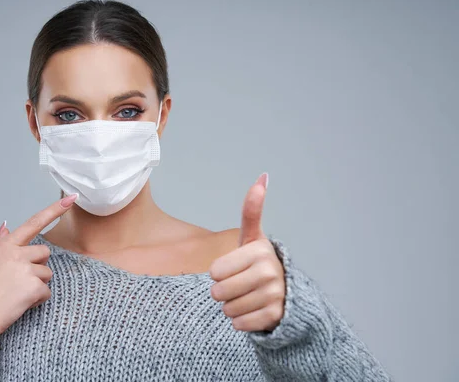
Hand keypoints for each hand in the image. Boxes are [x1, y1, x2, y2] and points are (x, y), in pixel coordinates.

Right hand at [0, 194, 77, 340]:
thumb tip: (6, 226)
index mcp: (5, 245)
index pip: (33, 223)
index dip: (54, 210)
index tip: (71, 198)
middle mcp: (16, 253)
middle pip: (44, 253)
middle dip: (36, 266)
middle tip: (16, 281)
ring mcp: (26, 269)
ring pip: (46, 273)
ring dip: (37, 284)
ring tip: (15, 293)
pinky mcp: (34, 286)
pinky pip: (46, 291)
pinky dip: (37, 299)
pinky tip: (20, 303)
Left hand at [209, 173, 284, 331]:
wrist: (286, 294)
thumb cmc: (258, 263)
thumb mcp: (252, 238)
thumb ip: (252, 210)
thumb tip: (263, 176)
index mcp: (260, 250)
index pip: (215, 271)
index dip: (219, 273)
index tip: (235, 268)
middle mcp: (270, 271)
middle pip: (219, 291)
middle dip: (223, 291)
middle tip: (240, 285)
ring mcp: (275, 295)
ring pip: (228, 309)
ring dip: (232, 307)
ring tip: (247, 297)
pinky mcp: (274, 316)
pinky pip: (239, 324)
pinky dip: (240, 321)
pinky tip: (253, 310)